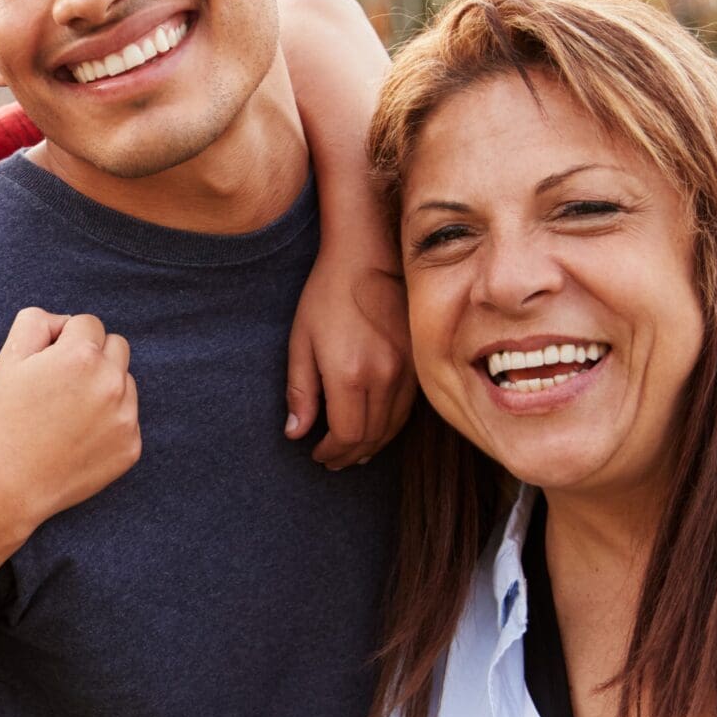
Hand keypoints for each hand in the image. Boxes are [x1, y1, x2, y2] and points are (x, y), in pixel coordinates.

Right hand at [0, 308, 141, 524]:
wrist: (11, 484)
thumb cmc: (5, 419)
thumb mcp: (8, 359)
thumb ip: (35, 321)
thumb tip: (63, 322)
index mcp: (81, 355)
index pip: (88, 323)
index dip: (64, 339)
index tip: (48, 363)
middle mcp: (111, 382)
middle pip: (117, 346)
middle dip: (93, 356)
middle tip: (62, 384)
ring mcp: (126, 417)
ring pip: (125, 382)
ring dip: (104, 387)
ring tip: (69, 412)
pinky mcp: (131, 446)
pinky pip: (128, 418)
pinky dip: (109, 421)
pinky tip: (79, 436)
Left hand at [285, 252, 414, 468]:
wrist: (368, 256)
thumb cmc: (327, 296)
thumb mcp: (301, 342)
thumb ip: (300, 391)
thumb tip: (296, 434)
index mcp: (350, 374)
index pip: (347, 435)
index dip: (332, 452)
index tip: (316, 454)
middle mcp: (385, 377)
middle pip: (372, 436)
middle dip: (349, 454)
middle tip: (331, 460)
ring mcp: (408, 369)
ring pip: (393, 427)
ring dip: (372, 445)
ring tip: (351, 452)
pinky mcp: (419, 361)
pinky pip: (408, 408)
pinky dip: (390, 426)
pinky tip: (376, 429)